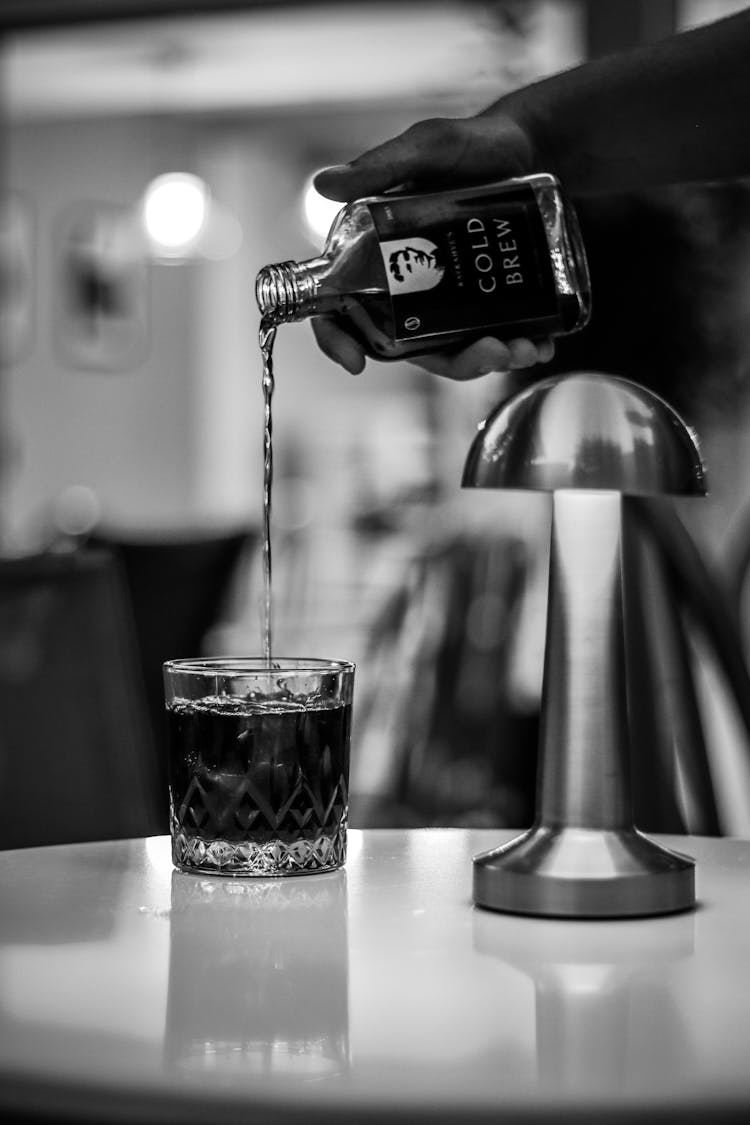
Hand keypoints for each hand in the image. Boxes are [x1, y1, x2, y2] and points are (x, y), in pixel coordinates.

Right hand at [312, 113, 555, 379]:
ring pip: (456, 352)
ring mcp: (447, 302)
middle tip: (493, 350)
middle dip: (455, 362)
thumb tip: (323, 184)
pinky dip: (519, 349)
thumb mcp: (424, 149)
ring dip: (490, 361)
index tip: (356, 363)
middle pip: (412, 348)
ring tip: (526, 348)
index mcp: (372, 260)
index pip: (340, 312)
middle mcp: (404, 290)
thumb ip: (379, 166)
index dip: (338, 342)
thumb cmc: (467, 144)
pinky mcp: (486, 304)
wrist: (530, 146)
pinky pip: (494, 340)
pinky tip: (542, 344)